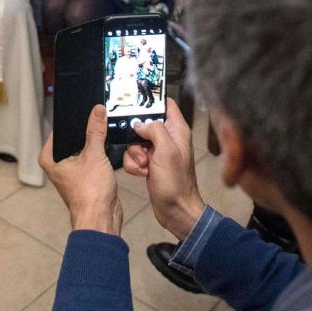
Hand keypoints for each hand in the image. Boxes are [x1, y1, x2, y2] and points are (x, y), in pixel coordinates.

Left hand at [39, 104, 122, 234]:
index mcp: (49, 157)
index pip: (60, 129)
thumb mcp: (94, 155)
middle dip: (86, 133)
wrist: (101, 218)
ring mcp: (70, 171)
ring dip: (94, 145)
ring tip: (102, 143)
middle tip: (99, 124)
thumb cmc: (89, 195)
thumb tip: (97, 111)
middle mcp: (56, 164)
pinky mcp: (83, 177)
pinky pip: (90, 158)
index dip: (75, 120)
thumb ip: (96, 130)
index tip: (87, 111)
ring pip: (83, 149)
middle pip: (73, 138)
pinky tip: (106, 155)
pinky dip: (98, 155)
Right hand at [123, 98, 206, 240]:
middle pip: (144, 123)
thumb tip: (139, 124)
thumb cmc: (176, 181)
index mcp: (177, 130)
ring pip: (135, 141)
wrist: (175, 210)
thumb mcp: (167, 150)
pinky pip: (133, 156)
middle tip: (143, 149)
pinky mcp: (149, 164)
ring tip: (145, 166)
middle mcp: (168, 138)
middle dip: (137, 136)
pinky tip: (141, 174)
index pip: (166, 104)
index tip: (135, 102)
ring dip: (135, 154)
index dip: (152, 100)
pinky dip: (134, 165)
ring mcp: (157, 152)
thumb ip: (154, 130)